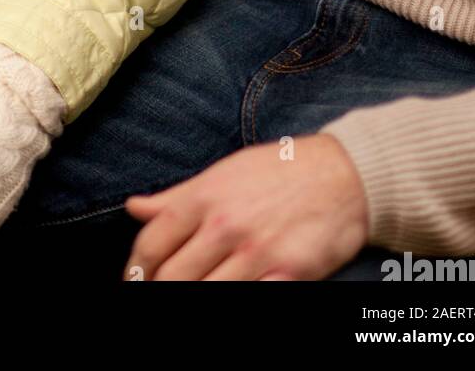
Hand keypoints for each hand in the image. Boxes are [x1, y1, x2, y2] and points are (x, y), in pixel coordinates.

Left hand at [123, 134, 368, 280]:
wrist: (340, 175)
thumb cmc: (277, 172)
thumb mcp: (221, 174)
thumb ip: (175, 197)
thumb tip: (134, 208)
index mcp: (204, 198)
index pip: (152, 243)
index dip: (136, 270)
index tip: (134, 281)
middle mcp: (225, 226)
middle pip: (173, 276)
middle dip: (159, 290)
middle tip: (156, 294)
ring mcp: (256, 253)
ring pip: (205, 292)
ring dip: (191, 298)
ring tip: (186, 299)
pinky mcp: (288, 274)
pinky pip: (251, 299)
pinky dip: (235, 301)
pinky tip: (229, 297)